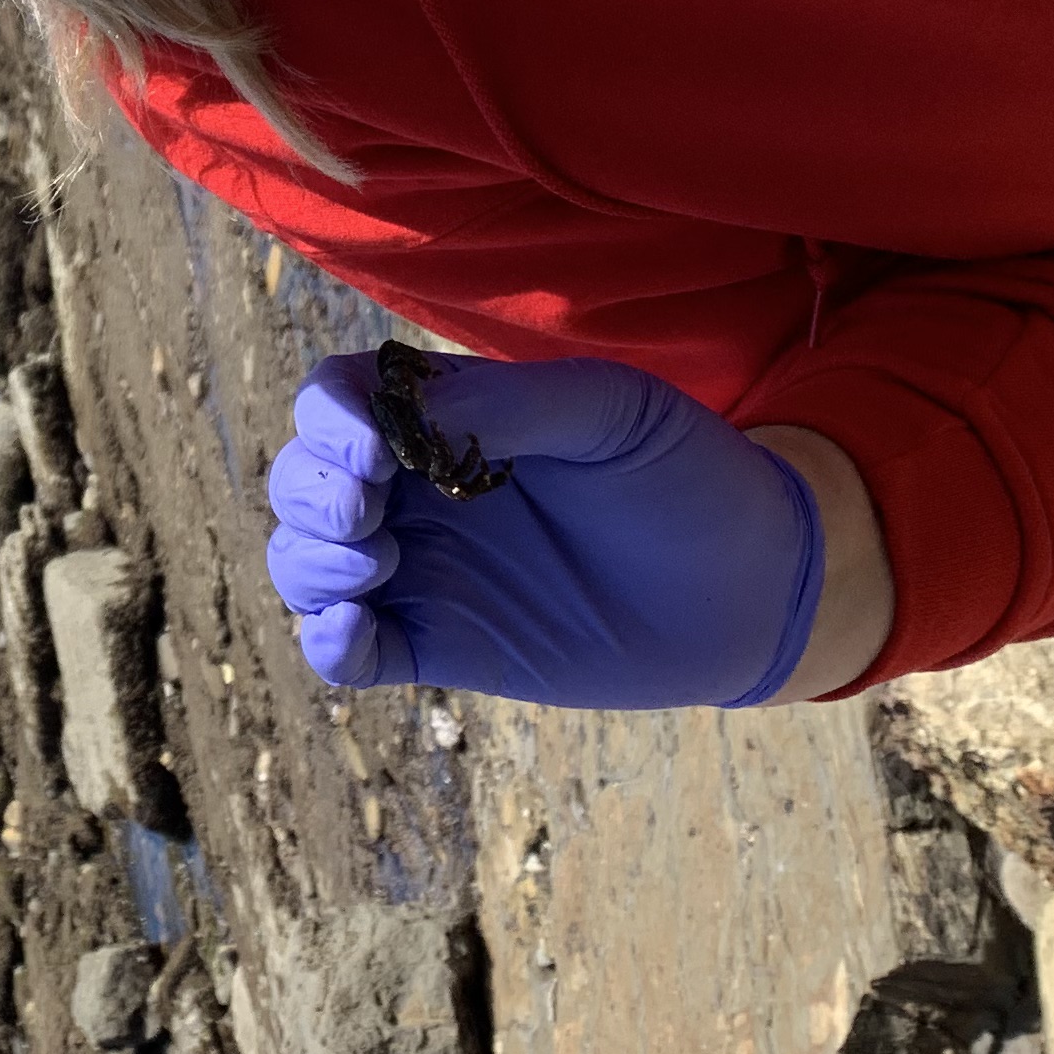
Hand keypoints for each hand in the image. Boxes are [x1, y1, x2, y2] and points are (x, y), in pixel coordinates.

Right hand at [263, 349, 826, 709]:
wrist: (752, 584)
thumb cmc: (684, 473)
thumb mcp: (607, 410)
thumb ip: (508, 405)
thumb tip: (407, 416)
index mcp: (446, 417)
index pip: (339, 401)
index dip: (329, 421)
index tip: (374, 451)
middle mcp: (418, 490)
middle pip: (301, 481)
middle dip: (309, 495)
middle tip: (369, 516)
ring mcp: (427, 570)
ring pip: (305, 562)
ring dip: (308, 562)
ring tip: (375, 567)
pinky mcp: (443, 646)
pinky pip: (350, 652)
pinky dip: (325, 644)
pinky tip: (355, 630)